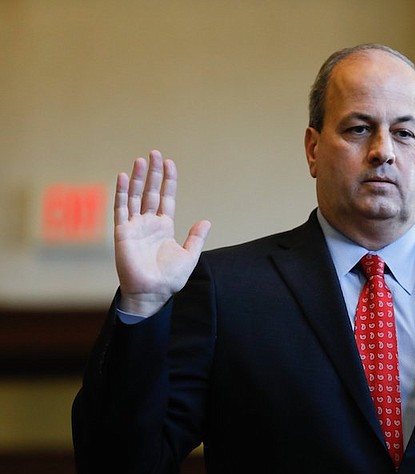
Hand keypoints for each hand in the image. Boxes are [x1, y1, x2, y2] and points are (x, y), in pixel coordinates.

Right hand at [114, 150, 210, 316]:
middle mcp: (148, 223)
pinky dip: (122, 193)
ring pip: (135, 196)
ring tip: (141, 159)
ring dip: (138, 178)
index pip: (166, 198)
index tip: (169, 163)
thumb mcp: (189, 255)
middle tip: (154, 153)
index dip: (168, 181)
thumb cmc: (170, 279)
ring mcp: (134, 226)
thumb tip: (206, 221)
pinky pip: (121, 209)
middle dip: (153, 173)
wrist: (153, 293)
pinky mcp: (122, 232)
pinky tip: (124, 177)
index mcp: (164, 227)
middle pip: (151, 192)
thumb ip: (196, 238)